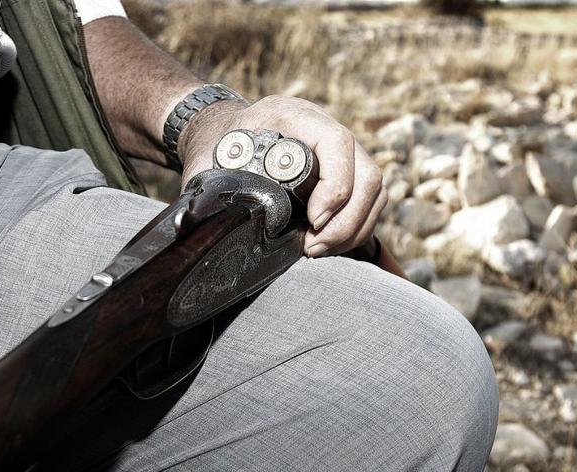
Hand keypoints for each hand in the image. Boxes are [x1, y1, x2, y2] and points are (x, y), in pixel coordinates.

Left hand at [177, 95, 385, 257]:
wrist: (222, 134)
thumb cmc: (215, 148)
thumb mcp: (208, 162)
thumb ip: (207, 188)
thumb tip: (202, 226)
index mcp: (292, 116)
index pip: (336, 143)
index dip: (334, 186)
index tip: (313, 220)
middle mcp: (325, 128)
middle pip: (367, 172)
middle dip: (346, 220)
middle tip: (313, 247)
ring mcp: (341, 151)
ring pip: (374, 190)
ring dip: (354, 228)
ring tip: (318, 250)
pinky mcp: (347, 172)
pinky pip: (370, 201)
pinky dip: (356, 228)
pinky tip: (327, 244)